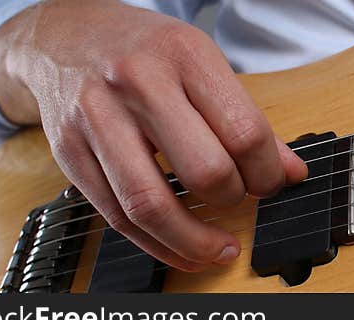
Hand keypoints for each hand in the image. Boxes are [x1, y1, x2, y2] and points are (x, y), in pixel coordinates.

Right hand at [0, 0, 307, 270]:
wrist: (62, 36)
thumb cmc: (142, 51)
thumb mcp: (201, 63)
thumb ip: (247, 119)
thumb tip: (291, 173)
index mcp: (184, 55)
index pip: (244, 131)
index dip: (268, 172)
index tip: (272, 184)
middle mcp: (137, 82)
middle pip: (204, 170)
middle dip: (234, 200)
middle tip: (242, 203)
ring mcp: (96, 118)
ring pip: (151, 205)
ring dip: (195, 241)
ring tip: (220, 249)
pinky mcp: (69, 153)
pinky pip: (116, 217)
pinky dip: (156, 245)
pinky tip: (182, 250)